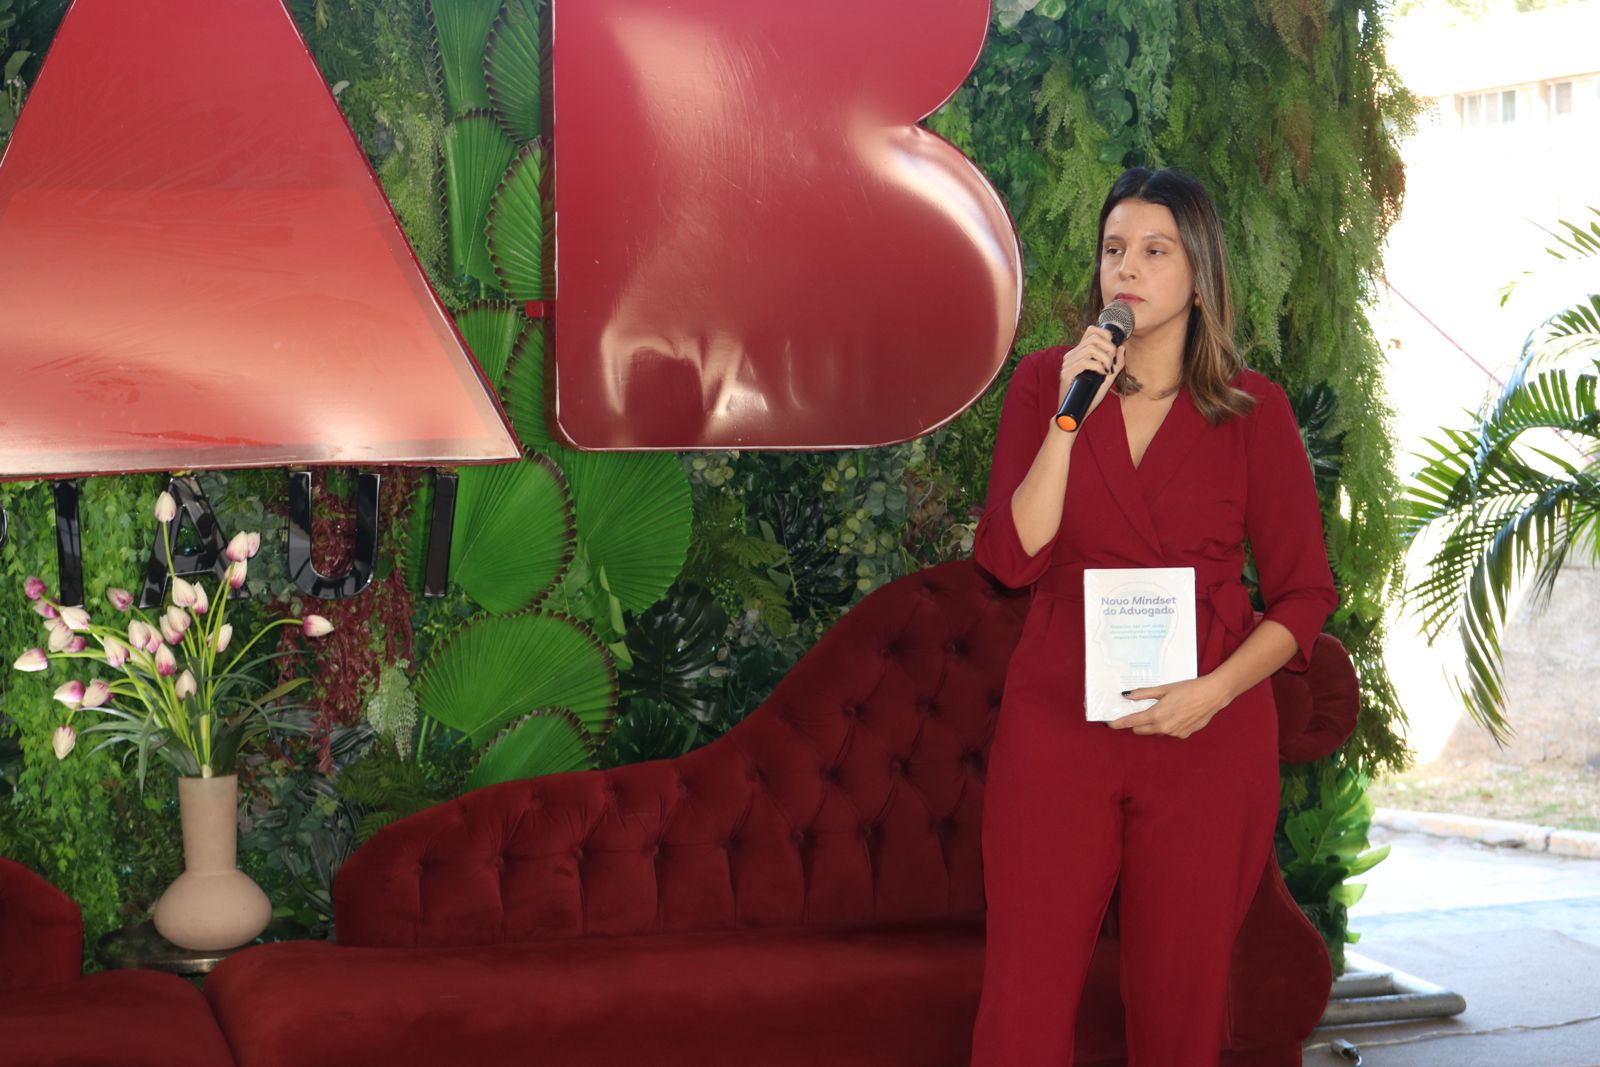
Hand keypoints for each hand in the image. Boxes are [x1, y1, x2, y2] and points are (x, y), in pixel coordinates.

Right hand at [1056, 325, 1125, 428]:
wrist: (1075, 414)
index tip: (1112, 349)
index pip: (1091, 331)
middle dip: (1109, 349)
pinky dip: (1098, 367)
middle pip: (1093, 338)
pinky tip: (1102, 374)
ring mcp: (1067, 364)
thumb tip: (1122, 347)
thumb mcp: (1106, 378)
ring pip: (1090, 348)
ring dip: (1105, 359)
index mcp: (1079, 353)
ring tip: (1108, 371)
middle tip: (1112, 363)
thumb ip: (1115, 364)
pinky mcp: (1066, 373)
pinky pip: (1085, 362)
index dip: (1105, 334)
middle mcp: (1071, 355)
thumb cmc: (1089, 397)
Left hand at [1107, 675, 1229, 738]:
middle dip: (1136, 723)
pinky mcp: (1183, 735)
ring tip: (1162, 709)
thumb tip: (1126, 696)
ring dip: (1152, 724)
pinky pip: (1168, 732)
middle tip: (1138, 711)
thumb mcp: (1164, 689)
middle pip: (1140, 730)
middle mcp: (1164, 727)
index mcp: (1156, 715)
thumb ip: (1143, 694)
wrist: (1213, 695)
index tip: (1109, 724)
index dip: (1118, 723)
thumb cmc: (1188, 689)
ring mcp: (1174, 733)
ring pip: (1155, 731)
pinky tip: (1175, 714)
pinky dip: (1167, 725)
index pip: (1131, 722)